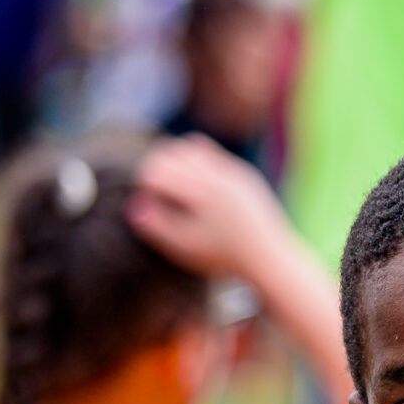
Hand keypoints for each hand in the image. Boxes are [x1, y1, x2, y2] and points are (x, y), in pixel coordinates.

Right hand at [126, 133, 291, 280]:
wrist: (270, 258)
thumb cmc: (223, 257)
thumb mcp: (184, 248)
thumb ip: (155, 226)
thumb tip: (134, 205)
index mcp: (199, 191)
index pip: (154, 170)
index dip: (144, 187)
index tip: (151, 207)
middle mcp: (216, 174)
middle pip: (169, 153)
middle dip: (157, 170)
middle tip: (157, 194)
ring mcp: (232, 170)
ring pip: (190, 146)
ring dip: (176, 161)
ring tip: (175, 188)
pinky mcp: (243, 174)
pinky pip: (212, 155)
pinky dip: (198, 164)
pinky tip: (197, 187)